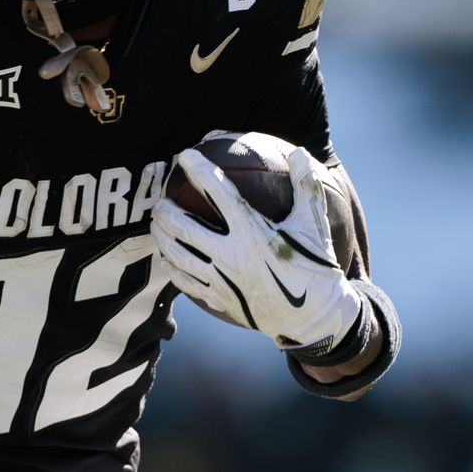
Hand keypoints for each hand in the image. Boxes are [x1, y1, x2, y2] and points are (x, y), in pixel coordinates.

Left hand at [151, 146, 365, 352]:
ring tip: (156, 223)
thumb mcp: (315, 224)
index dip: (198, 169)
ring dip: (162, 237)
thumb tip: (298, 151)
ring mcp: (222, 280)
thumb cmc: (316, 267)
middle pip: (184, 227)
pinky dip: (172, 268)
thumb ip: (306, 185)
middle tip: (159, 197)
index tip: (185, 155)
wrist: (314, 320)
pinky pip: (186, 283)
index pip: (218, 193)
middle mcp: (231, 256)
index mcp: (253, 233)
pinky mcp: (220, 299)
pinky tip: (167, 259)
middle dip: (165, 209)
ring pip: (178, 255)